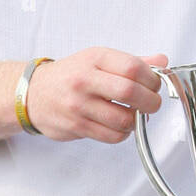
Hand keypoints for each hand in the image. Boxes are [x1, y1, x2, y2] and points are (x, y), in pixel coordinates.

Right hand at [23, 48, 167, 143]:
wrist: (33, 93)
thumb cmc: (71, 76)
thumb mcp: (99, 60)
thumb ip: (132, 62)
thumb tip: (162, 61)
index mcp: (94, 59)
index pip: (133, 67)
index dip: (152, 79)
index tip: (154, 84)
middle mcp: (85, 80)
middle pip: (131, 93)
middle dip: (150, 101)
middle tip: (152, 103)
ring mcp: (78, 105)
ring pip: (124, 119)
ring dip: (136, 120)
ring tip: (133, 114)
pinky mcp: (76, 126)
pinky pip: (112, 136)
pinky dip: (123, 133)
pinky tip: (119, 124)